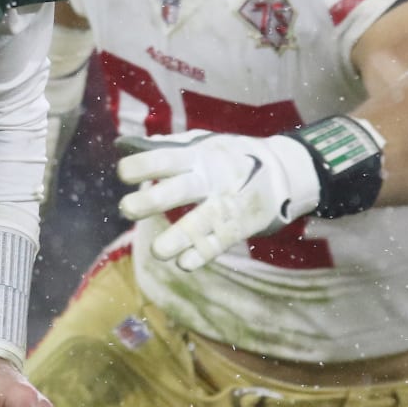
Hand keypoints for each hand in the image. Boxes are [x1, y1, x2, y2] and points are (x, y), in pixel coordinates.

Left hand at [116, 131, 319, 269]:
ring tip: (158, 252)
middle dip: (154, 199)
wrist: (284, 172)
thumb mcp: (204, 143)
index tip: (122, 173)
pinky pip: (220, 241)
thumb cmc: (231, 156)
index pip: (167, 158)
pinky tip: (184, 263)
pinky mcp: (240, 225)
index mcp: (199, 154)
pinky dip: (203, 253)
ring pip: (201, 221)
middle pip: (181, 189)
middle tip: (126, 208)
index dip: (145, 165)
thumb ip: (168, 146)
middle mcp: (213, 178)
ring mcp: (228, 203)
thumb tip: (125, 146)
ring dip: (179, 237)